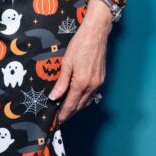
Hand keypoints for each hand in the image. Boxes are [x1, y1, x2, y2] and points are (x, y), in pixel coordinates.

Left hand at [49, 0, 111, 121]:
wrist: (96, 33)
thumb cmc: (80, 45)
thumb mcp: (67, 63)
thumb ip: (61, 83)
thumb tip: (54, 98)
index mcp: (82, 83)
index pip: (71, 105)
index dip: (63, 114)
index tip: (57, 121)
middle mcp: (92, 86)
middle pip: (79, 106)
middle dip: (69, 113)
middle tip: (59, 117)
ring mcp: (98, 83)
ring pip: (86, 102)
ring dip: (77, 107)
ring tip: (66, 109)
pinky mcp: (102, 79)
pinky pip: (92, 95)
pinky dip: (84, 100)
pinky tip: (77, 97)